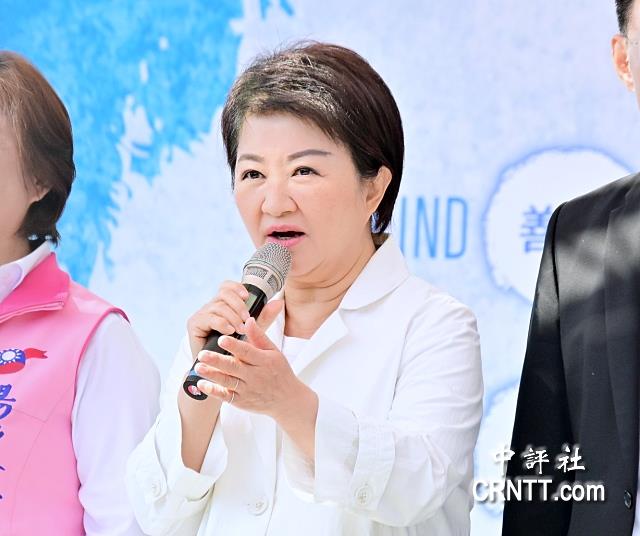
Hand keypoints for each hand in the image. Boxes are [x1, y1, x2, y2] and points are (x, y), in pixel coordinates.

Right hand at [186, 281, 278, 358]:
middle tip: (247, 319)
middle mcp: (211, 307)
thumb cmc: (237, 350)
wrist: (221, 371)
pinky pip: (209, 318)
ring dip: (232, 317)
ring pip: (218, 306)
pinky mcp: (194, 324)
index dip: (236, 287)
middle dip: (238, 305)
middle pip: (224, 294)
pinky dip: (221, 323)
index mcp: (224, 305)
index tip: (247, 296)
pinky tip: (229, 330)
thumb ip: (264, 317)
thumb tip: (279, 302)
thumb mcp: (253, 331)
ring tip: (240, 329)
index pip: (227, 286)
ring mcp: (202, 314)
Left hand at [194, 305, 310, 419]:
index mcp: (264, 361)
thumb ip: (259, 336)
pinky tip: (202, 385)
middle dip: (217, 361)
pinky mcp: (241, 401)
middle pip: (233, 367)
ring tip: (198, 367)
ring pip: (227, 381)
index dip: (234, 346)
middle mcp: (255, 376)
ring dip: (212, 375)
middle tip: (202, 354)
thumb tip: (248, 320)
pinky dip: (214, 392)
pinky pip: (226, 397)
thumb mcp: (273, 352)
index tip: (221, 339)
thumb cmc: (279, 371)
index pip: (247, 352)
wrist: (287, 400)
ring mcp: (247, 390)